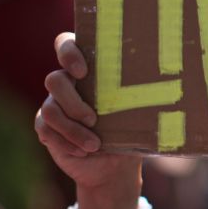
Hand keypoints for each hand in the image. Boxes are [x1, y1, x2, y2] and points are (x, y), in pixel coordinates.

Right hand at [34, 33, 141, 195]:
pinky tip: (83, 152)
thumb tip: (162, 88)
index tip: (83, 72)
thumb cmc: (130, 130)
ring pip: (50, 109)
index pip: (66, 44)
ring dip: (73, 130)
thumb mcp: (137, 111)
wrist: (114, 164)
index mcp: (89, 68)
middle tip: (93, 119)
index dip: (68, 53)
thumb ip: (138, 95)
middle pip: (54, 80)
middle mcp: (67, 82)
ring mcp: (53, 103)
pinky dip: (66, 143)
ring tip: (94, 145)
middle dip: (73, 102)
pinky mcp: (45, 126)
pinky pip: (46, 129)